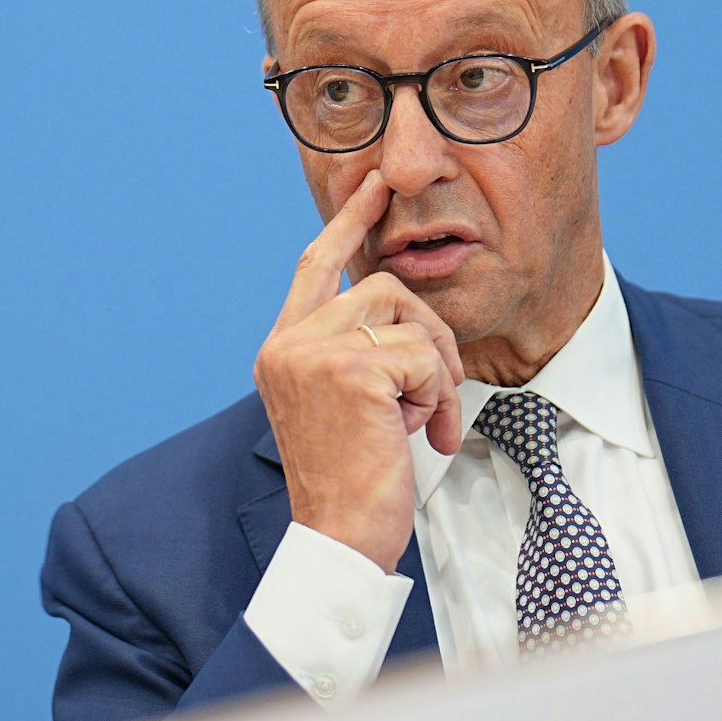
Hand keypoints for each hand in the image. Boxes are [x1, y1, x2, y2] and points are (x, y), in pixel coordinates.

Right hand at [252, 170, 465, 572]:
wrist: (339, 538)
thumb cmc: (353, 480)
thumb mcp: (347, 403)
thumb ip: (356, 352)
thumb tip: (400, 304)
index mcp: (282, 348)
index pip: (317, 264)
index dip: (350, 220)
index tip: (376, 182)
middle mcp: (288, 344)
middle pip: (381, 286)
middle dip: (428, 331)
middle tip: (439, 390)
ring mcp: (314, 354)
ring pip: (408, 319)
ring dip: (435, 371)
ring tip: (425, 421)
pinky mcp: (350, 371)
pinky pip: (424, 356)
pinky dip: (438, 397)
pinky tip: (423, 436)